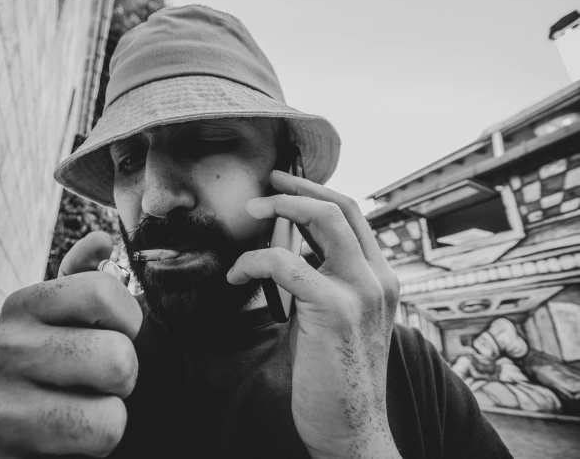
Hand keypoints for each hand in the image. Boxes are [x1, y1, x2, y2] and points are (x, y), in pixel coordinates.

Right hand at [0, 232, 141, 457]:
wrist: (2, 451)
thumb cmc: (48, 383)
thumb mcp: (66, 328)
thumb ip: (85, 282)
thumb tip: (101, 240)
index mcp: (22, 306)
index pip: (105, 290)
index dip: (129, 324)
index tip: (111, 340)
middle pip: (117, 355)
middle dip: (122, 380)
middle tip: (95, 390)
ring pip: (110, 409)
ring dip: (109, 419)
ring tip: (79, 418)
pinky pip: (92, 440)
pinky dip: (94, 449)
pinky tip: (64, 446)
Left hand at [227, 171, 401, 458]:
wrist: (352, 431)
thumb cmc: (334, 375)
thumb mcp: (331, 316)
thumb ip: (319, 280)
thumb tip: (286, 247)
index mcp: (379, 278)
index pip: (353, 215)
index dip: (316, 192)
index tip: (284, 184)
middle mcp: (378, 279)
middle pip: (341, 206)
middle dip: (298, 188)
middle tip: (264, 185)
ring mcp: (361, 292)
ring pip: (324, 220)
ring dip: (281, 208)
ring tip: (249, 212)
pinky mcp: (335, 311)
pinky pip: (287, 264)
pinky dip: (254, 261)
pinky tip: (236, 275)